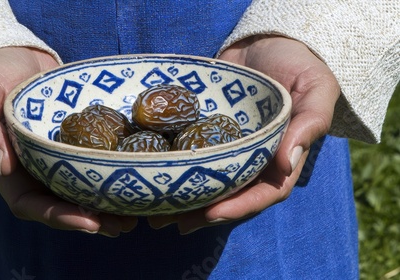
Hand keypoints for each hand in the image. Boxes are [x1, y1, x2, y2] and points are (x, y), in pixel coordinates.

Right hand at [0, 47, 137, 236]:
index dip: (59, 217)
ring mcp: (59, 157)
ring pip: (83, 190)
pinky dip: (114, 175)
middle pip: (63, 206)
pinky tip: (136, 178)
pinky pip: (95, 163)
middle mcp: (36, 169)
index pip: (31, 205)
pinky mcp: (78, 143)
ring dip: (108, 206)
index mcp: (10, 168)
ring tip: (135, 215)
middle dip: (92, 219)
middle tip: (122, 226)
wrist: (18, 56)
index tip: (89, 221)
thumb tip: (2, 166)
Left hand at [148, 36, 339, 233]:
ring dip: (184, 197)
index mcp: (282, 156)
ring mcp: (229, 145)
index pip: (264, 192)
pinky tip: (154, 173)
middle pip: (229, 194)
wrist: (269, 39)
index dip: (238, 206)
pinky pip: (192, 150)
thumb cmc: (301, 63)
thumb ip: (308, 123)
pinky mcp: (208, 129)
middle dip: (201, 211)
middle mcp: (254, 158)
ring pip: (207, 178)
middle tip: (170, 222)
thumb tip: (287, 164)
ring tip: (154, 211)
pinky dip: (175, 164)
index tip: (211, 213)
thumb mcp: (316, 88)